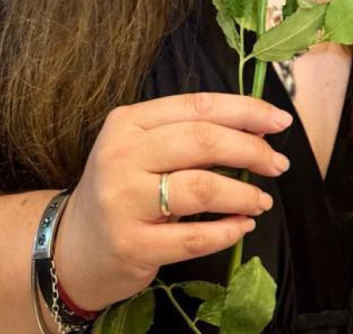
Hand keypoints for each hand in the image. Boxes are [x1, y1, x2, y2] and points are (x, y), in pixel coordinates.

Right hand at [53, 91, 292, 310]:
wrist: (73, 246)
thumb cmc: (123, 189)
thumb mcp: (143, 149)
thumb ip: (188, 133)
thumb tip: (257, 130)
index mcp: (129, 121)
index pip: (197, 106)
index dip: (245, 111)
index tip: (279, 121)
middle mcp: (121, 155)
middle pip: (202, 142)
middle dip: (251, 150)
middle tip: (277, 164)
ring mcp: (123, 201)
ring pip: (201, 188)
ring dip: (243, 193)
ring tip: (262, 200)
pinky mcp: (130, 245)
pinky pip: (192, 238)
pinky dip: (226, 231)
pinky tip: (242, 226)